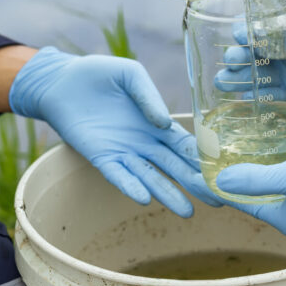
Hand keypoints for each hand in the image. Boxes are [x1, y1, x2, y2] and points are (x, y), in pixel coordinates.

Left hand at [9, 47, 220, 216]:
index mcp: (157, 124)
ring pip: (151, 178)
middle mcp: (145, 143)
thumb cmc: (99, 74)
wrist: (61, 81)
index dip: (203, 158)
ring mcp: (123, 152)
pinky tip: (144, 198)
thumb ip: (148, 96)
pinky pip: (118, 175)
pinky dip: (130, 185)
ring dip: (167, 194)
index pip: (185, 145)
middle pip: (175, 167)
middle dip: (195, 184)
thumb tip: (164, 123)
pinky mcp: (100, 157)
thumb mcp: (130, 75)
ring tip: (187, 212)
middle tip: (218, 202)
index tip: (223, 173)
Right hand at [215, 17, 285, 109]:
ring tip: (223, 81)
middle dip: (237, 56)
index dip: (248, 30)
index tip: (239, 34)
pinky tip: (239, 100)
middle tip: (230, 61)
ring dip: (238, 78)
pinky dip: (253, 99)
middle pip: (253, 53)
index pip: (263, 28)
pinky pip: (269, 98)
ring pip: (255, 76)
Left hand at [215, 146, 285, 235]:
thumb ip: (255, 180)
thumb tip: (218, 183)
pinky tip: (264, 145)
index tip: (192, 164)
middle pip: (250, 192)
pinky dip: (270, 163)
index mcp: (281, 217)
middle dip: (228, 174)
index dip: (214, 182)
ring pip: (267, 183)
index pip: (237, 199)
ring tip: (227, 145)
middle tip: (206, 150)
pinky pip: (284, 176)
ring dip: (248, 167)